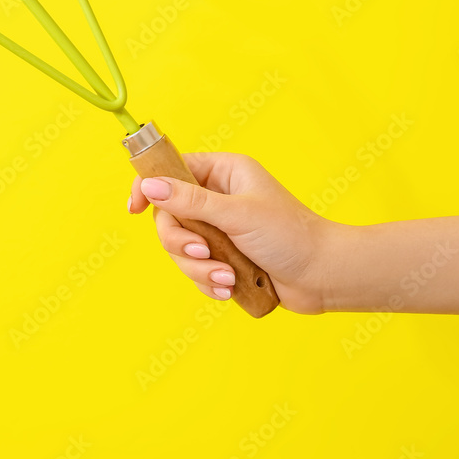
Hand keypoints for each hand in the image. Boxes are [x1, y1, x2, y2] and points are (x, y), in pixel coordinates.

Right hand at [127, 152, 338, 313]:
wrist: (324, 276)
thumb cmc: (291, 236)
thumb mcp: (237, 214)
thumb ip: (191, 201)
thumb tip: (150, 186)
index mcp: (224, 173)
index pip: (172, 170)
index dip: (149, 186)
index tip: (134, 207)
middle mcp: (219, 197)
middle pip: (169, 216)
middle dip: (182, 242)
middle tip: (202, 252)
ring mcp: (220, 229)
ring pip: (181, 248)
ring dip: (199, 268)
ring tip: (227, 278)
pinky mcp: (224, 257)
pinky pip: (196, 269)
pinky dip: (209, 281)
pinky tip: (230, 287)